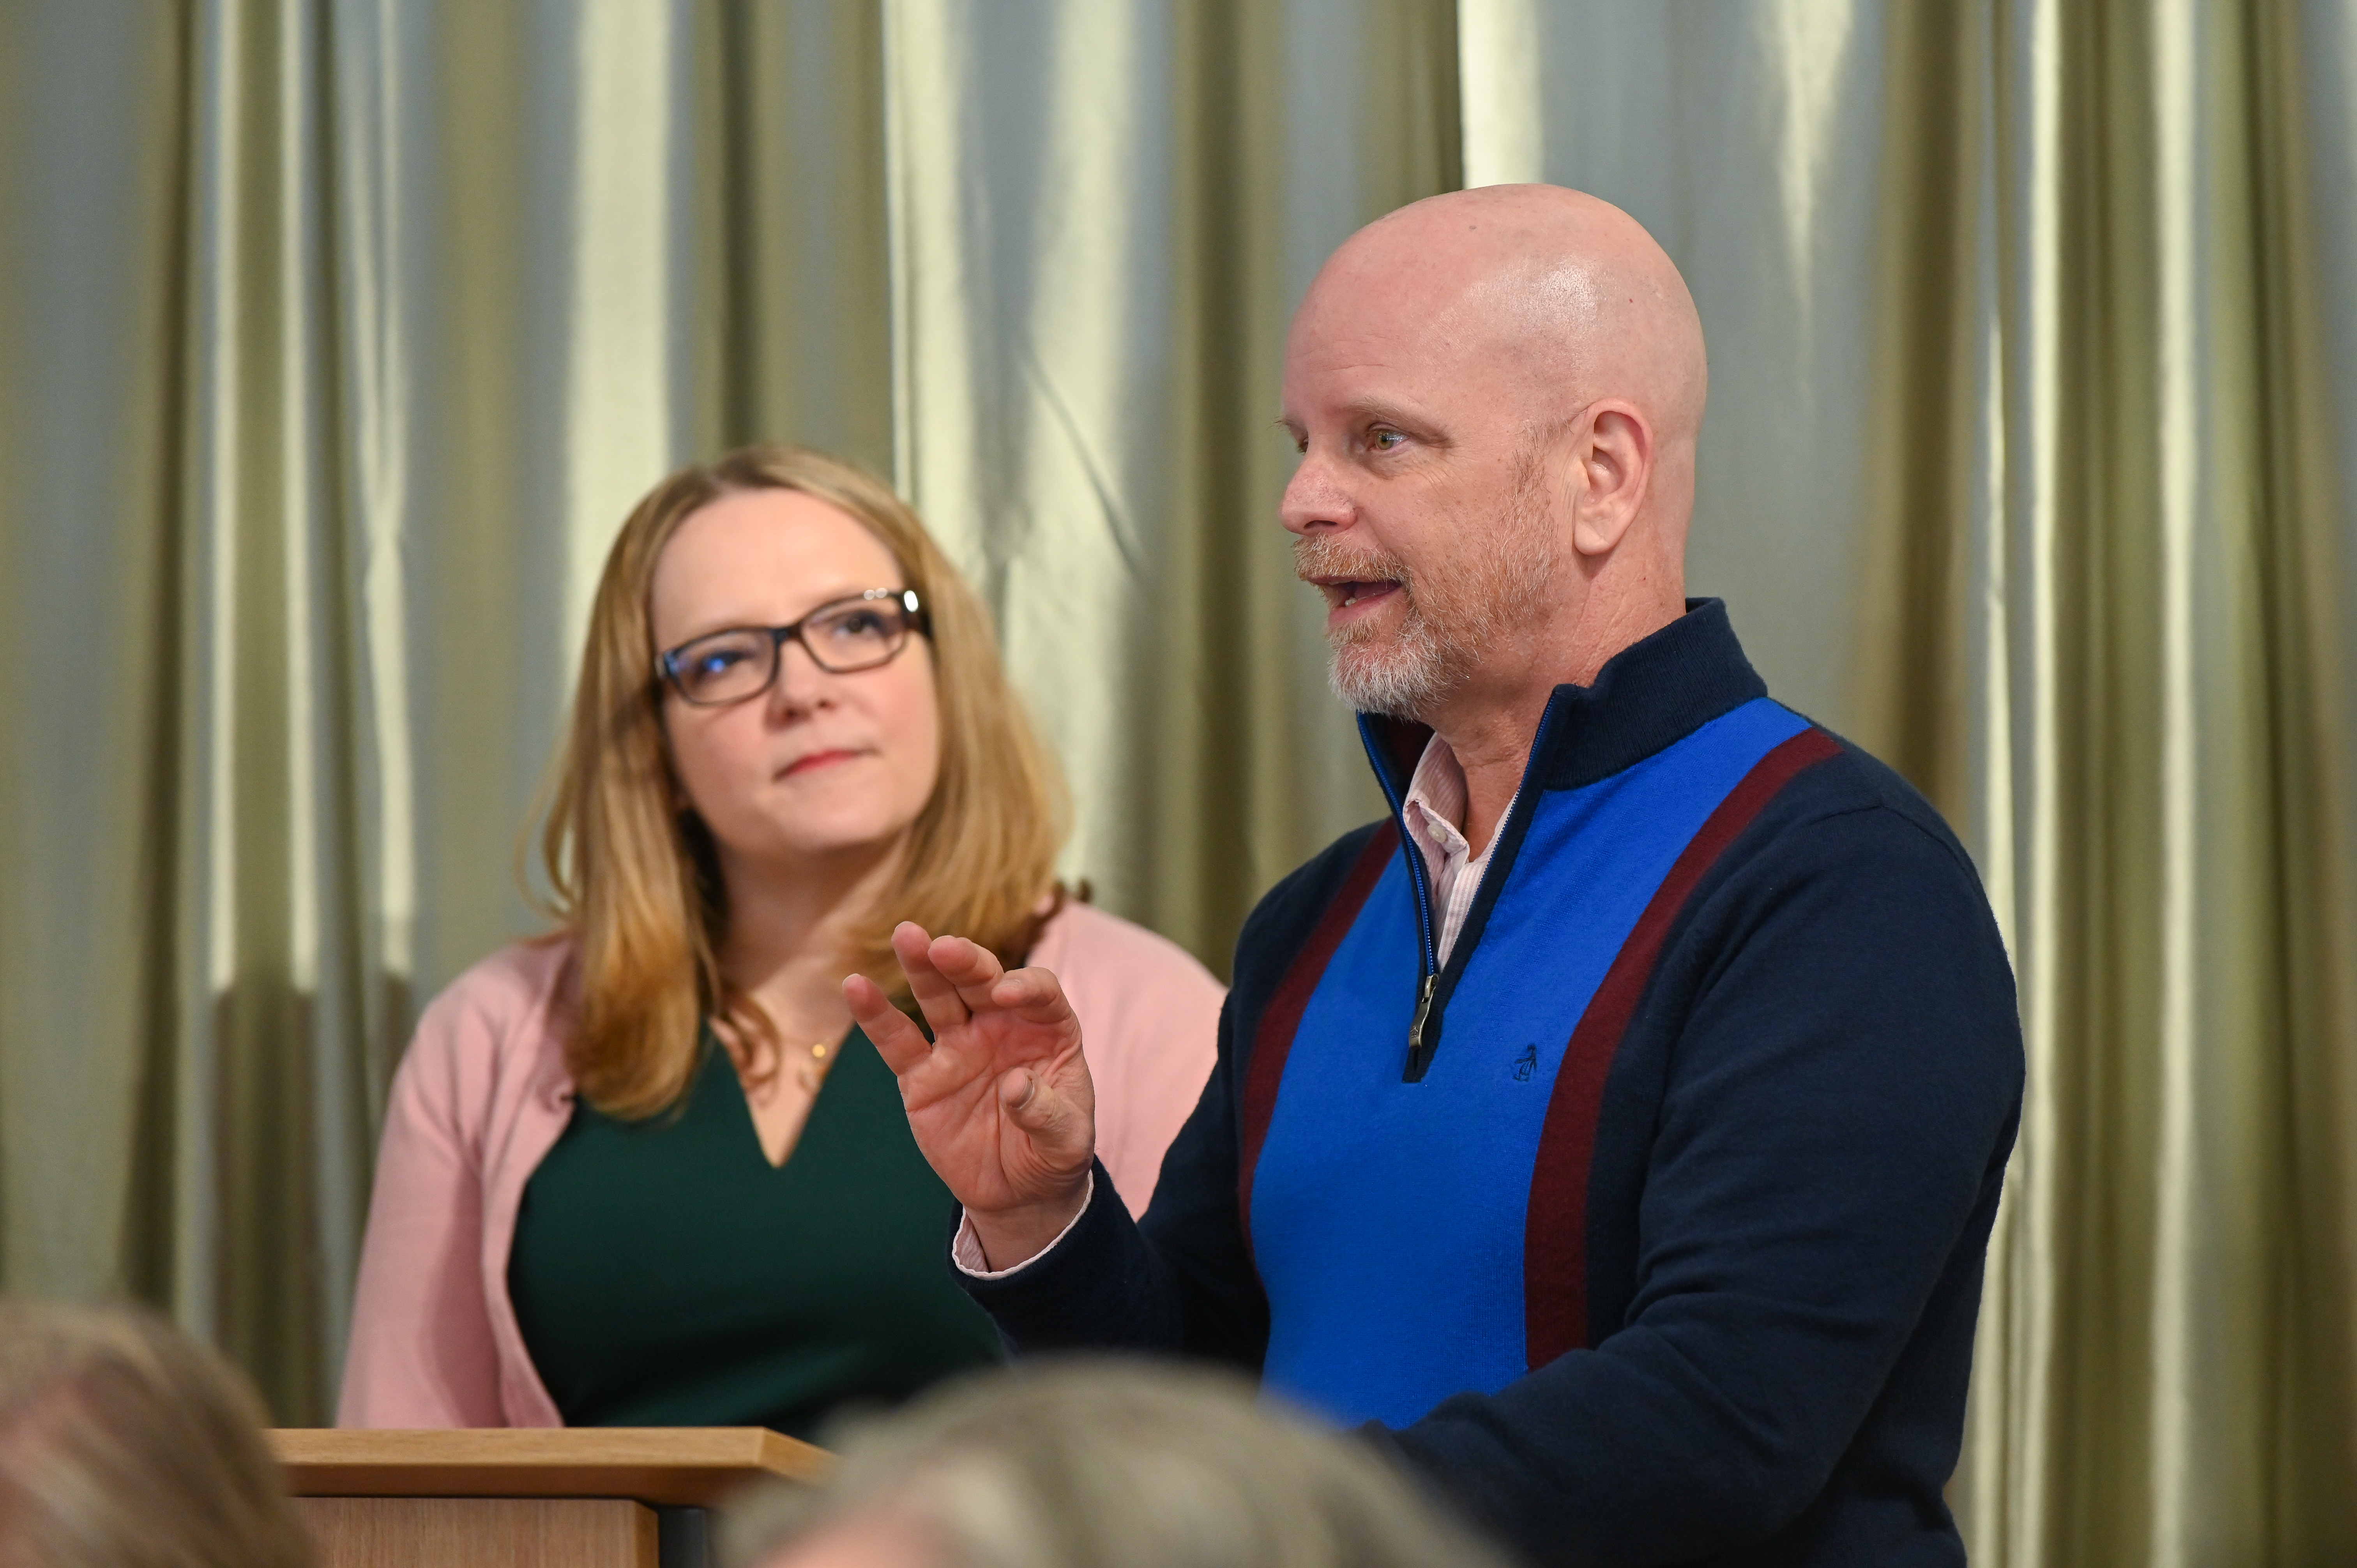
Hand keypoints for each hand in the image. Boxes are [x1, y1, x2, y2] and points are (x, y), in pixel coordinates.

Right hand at [846, 922, 1095, 1266]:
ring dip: (922, 967)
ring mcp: (958, 1047)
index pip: (1040, 993)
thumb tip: (1016, 1086)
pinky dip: (876, 1015)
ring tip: (906, 935)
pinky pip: (897, 1042)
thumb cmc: (1052, 1155)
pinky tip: (855, 986)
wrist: (1017, 1193)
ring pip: (938, 998)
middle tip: (943, 946)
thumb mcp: (1066, 1141)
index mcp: (1048, 1031)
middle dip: (964, 961)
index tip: (1007, 993)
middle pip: (982, 982)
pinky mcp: (921, 1076)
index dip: (1026, 987)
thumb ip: (1047, 1113)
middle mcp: (1001, 1027)